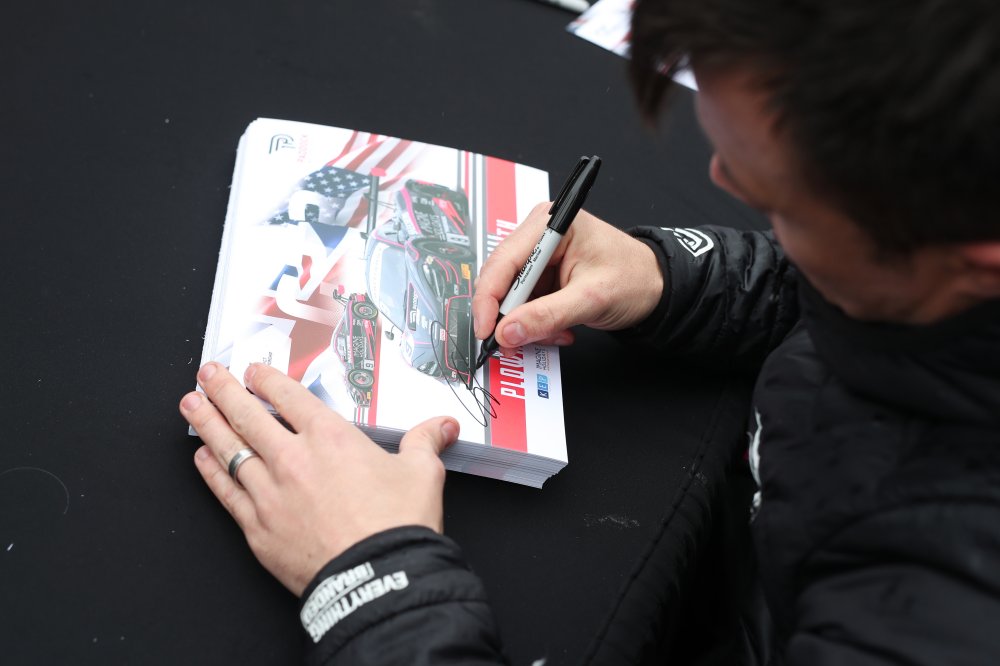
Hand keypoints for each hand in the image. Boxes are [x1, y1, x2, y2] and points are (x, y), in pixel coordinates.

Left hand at [179, 362, 458, 595]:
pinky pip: (225, 491)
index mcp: (330, 438)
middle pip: (248, 415)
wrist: (378, 578)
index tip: (254, 370)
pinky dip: (211, 471)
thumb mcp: (421, 473)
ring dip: (207, 422)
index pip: (288, 397)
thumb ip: (425, 441)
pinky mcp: (257, 527)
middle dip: (225, 389)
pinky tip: (202, 458)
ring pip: (229, 449)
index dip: (267, 379)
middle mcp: (292, 459)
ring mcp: (269, 493)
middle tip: (209, 374)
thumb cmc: (397, 526)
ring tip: (192, 404)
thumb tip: (442, 426)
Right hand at [473, 203, 663, 346]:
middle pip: (501, 279)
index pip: (504, 261)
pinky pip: (524, 306)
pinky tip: (560, 330)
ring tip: (557, 334)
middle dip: (510, 316)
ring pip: (511, 298)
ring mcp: (539, 258)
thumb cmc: (634, 278)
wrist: (656, 288)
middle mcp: (538, 236)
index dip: (490, 298)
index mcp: (550, 224)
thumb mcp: (592, 298)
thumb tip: (508, 331)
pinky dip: (536, 325)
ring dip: (527, 324)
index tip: (487, 330)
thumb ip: (547, 315)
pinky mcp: (542, 278)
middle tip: (514, 344)